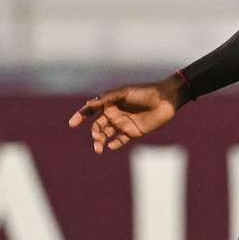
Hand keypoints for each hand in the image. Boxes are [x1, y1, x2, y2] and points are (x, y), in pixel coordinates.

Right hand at [67, 76, 183, 153]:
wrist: (166, 99)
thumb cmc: (145, 92)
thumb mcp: (125, 92)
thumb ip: (107, 98)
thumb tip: (89, 104)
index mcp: (110, 103)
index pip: (91, 110)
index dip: (80, 116)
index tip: (72, 124)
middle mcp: (115, 114)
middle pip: (97, 126)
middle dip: (93, 133)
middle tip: (96, 137)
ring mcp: (123, 124)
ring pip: (106, 135)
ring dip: (100, 141)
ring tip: (99, 147)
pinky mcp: (133, 132)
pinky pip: (119, 141)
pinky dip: (114, 145)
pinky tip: (112, 146)